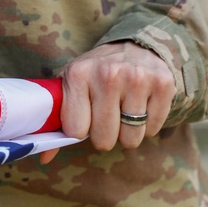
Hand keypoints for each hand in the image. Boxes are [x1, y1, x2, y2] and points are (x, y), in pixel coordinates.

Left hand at [39, 41, 175, 163]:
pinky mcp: (163, 85)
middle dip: (103, 135)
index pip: (76, 130)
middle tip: (105, 118)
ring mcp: (137, 78)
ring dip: (126, 133)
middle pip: (104, 138)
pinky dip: (146, 126)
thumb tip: (44, 159)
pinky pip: (152, 129)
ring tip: (122, 112)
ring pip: (131, 138)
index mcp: (78, 75)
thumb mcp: (69, 86)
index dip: (79, 131)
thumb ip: (53, 121)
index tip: (82, 119)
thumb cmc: (94, 73)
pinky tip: (140, 106)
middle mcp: (108, 75)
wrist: (133, 47)